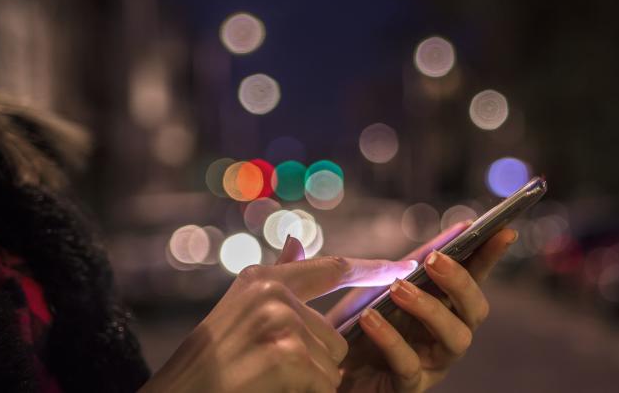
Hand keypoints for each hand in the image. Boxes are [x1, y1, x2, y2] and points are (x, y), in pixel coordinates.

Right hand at [140, 244, 417, 392]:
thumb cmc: (211, 363)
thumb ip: (278, 278)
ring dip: (309, 383)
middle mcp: (272, 291)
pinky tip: (272, 391)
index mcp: (263, 278)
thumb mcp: (241, 311)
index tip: (408, 265)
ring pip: (333, 361)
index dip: (374, 269)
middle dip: (316, 363)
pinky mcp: (287, 353)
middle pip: (335, 334)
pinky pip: (325, 383)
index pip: (333, 267)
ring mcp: (280, 320)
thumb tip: (297, 241)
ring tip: (268, 382)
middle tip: (270, 372)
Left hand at [328, 222, 517, 391]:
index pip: (476, 278)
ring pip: (456, 338)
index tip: (503, 230)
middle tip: (434, 260)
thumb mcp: (384, 284)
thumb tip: (457, 229)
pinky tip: (370, 318)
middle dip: (460, 282)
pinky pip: (408, 364)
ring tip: (398, 288)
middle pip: (476, 311)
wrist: (325, 364)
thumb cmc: (363, 321)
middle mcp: (448, 337)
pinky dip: (390, 338)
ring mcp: (433, 365)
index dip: (491, 255)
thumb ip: (416, 261)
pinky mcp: (408, 387)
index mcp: (446, 308)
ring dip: (430, 309)